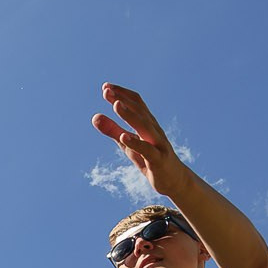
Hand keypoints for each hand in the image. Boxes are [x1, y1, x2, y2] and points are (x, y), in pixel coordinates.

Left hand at [92, 83, 194, 198]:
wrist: (173, 180)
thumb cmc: (149, 159)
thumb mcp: (127, 144)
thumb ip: (112, 130)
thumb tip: (94, 117)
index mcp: (147, 123)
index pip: (136, 103)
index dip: (122, 93)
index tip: (106, 86)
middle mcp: (154, 130)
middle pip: (139, 110)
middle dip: (122, 99)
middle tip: (106, 91)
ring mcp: (158, 144)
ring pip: (144, 126)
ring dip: (129, 115)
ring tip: (115, 105)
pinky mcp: (158, 160)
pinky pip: (147, 150)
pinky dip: (136, 142)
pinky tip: (124, 137)